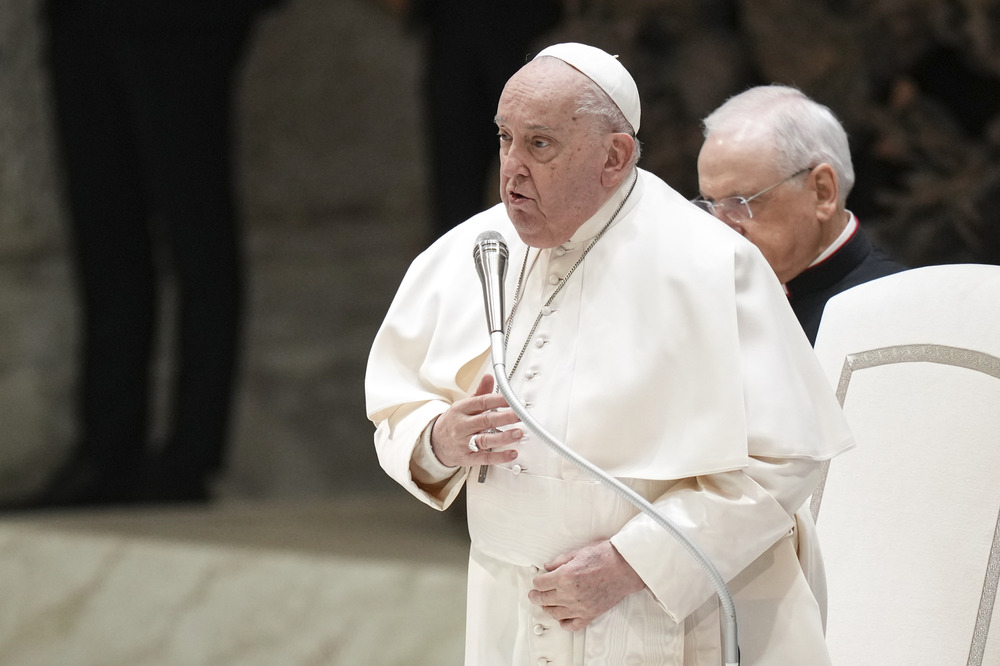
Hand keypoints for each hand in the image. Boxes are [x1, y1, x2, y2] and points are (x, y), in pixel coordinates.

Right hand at [430, 374, 522, 467]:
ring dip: (504, 437)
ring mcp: (464, 442)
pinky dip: (499, 456)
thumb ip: (480, 392)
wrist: (435, 443)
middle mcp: (462, 425)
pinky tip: (511, 453)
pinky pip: (484, 457)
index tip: (512, 399)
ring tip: (518, 433)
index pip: (481, 402)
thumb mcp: (464, 405)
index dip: (498, 400)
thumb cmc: (454, 422)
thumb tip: (490, 377)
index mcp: (461, 409)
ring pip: (485, 439)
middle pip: (485, 420)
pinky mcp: (467, 458)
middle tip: (519, 415)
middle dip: (504, 417)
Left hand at [528, 540, 645, 630]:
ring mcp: (579, 607)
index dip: (537, 581)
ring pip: (554, 613)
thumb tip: (548, 567)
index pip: (540, 584)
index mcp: (564, 577)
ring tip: (546, 603)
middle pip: (543, 599)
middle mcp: (569, 594)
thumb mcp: (578, 552)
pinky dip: (564, 623)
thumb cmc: (605, 556)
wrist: (625, 567)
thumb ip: (559, 561)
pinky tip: (562, 618)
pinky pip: (572, 625)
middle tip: (534, 594)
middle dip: (536, 596)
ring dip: (547, 608)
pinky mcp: (590, 614)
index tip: (537, 580)